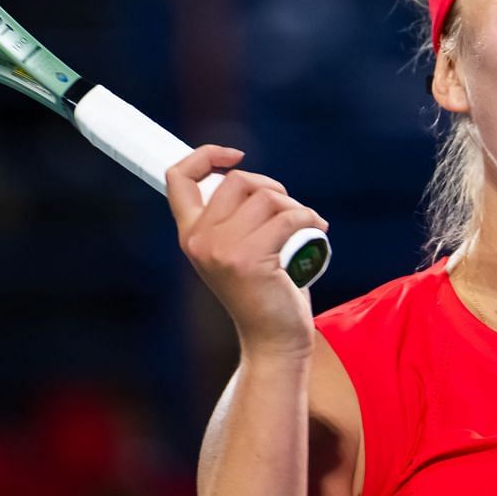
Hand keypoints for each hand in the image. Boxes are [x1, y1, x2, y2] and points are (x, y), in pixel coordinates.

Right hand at [166, 145, 328, 357]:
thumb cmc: (262, 293)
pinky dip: (309, 218)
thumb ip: (230, 221)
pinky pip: (289, 218)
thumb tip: (246, 178)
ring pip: (266, 197)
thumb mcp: (234, 252)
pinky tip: (318, 229)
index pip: (178, 178)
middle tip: (288, 211)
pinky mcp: (250, 260)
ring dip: (294, 206)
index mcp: (190, 234)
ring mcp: (222, 250)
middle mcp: (199, 240)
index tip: (235, 155)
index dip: (205, 155)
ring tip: (304, 225)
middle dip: (270, 187)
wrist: (272, 340)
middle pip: (237, 180)